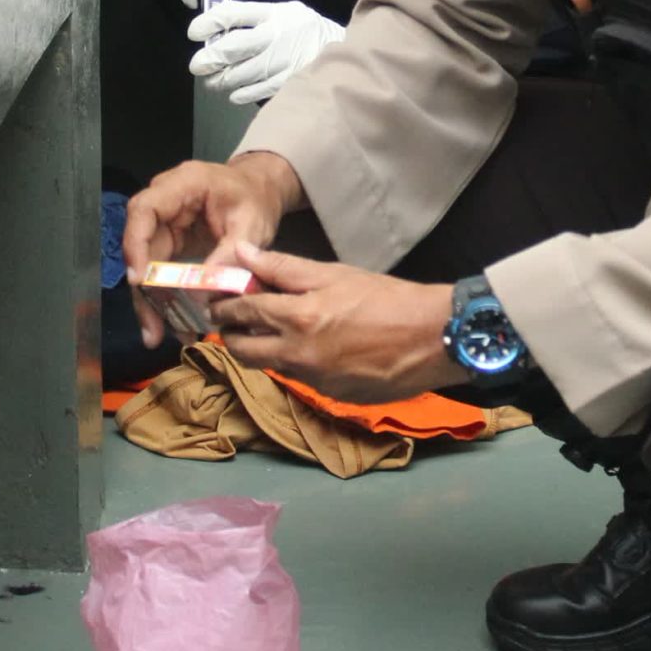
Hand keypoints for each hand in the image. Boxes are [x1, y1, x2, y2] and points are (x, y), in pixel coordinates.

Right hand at [121, 156, 298, 347]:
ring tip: (158, 334)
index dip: (136, 244)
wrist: (259, 191)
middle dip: (143, 289)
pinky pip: (161, 272)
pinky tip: (174, 325)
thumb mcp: (252, 224)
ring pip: (147, 264)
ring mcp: (164, 225)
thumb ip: (231, 254)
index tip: (139, 280)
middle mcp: (164, 204)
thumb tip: (205, 293)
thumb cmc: (255, 199)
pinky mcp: (170, 244)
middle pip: (140, 245)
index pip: (144, 210)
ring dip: (152, 300)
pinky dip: (167, 298)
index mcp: (182, 185)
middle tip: (151, 328)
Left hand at [187, 0, 345, 105]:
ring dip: (221, 80)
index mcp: (272, 14)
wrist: (338, 49)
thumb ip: (253, 17)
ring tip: (213, 81)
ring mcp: (282, 61)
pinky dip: (240, 94)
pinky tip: (233, 93)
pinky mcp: (288, 82)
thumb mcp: (281, 12)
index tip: (194, 33)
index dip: (208, 23)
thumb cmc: (302, 28)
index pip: (232, 13)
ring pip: (241, 74)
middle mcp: (275, 35)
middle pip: (233, 47)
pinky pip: (256, 91)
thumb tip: (216, 29)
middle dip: (210, 58)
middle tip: (197, 66)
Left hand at [210, 244, 465, 402]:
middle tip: (234, 321)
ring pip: (271, 366)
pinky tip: (316, 347)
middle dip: (232, 335)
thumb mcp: (335, 274)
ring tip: (274, 330)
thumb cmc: (387, 299)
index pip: (242, 314)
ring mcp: (314, 381)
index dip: (224, 306)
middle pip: (243, 352)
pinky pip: (302, 379)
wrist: (434, 338)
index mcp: (297, 319)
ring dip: (264, 349)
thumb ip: (283, 267)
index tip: (216, 301)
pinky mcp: (332, 397)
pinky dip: (298, 362)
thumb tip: (243, 253)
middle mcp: (298, 356)